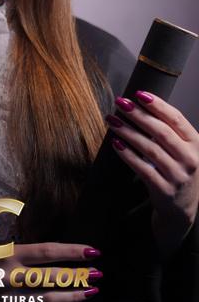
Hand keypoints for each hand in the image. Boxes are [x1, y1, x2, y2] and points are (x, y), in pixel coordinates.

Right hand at [0, 241, 102, 301]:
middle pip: (50, 276)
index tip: (92, 251)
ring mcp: (8, 297)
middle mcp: (9, 275)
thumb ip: (20, 248)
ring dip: (72, 295)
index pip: (47, 251)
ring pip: (46, 298)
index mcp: (8, 253)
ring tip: (92, 291)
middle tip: (98, 273)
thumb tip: (53, 249)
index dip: (72, 252)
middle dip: (77, 275)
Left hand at [105, 90, 198, 259]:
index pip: (176, 119)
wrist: (182, 209)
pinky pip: (142, 169)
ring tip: (112, 120)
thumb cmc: (177, 169)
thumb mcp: (181, 149)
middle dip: (139, 115)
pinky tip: (115, 143)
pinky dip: (127, 155)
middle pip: (161, 132)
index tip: (138, 93)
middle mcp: (190, 159)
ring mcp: (178, 176)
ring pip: (150, 149)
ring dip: (128, 132)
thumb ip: (167, 130)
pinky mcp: (164, 190)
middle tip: (120, 102)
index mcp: (195, 143)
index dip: (157, 105)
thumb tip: (137, 104)